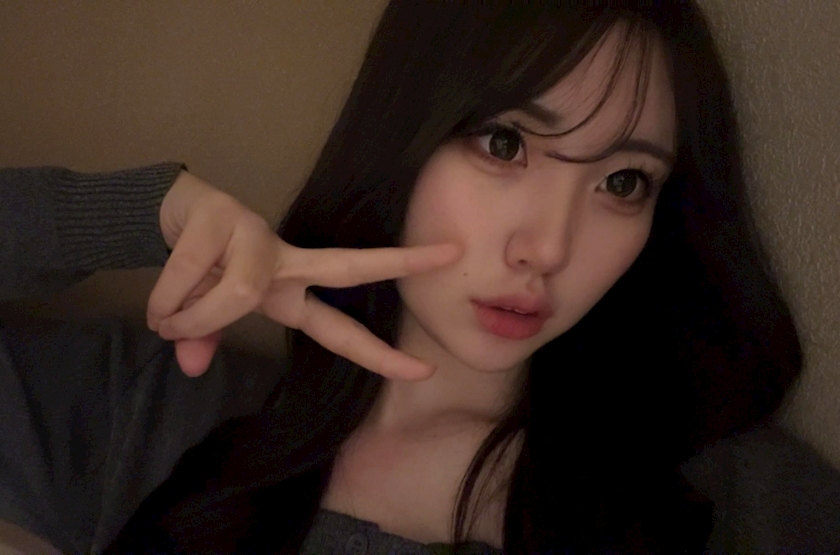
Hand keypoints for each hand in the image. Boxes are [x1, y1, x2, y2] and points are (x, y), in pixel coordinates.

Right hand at [147, 171, 460, 378]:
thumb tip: (191, 365)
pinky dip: (168, 299)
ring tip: (165, 320)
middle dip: (401, 263)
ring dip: (194, 312)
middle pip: (351, 267)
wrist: (162, 214)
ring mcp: (260, 235)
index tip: (425, 369)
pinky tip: (156, 303)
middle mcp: (287, 262)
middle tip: (454, 253)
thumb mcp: (202, 315)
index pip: (342, 327)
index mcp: (290, 294)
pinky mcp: (223, 215)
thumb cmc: (198, 266)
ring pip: (240, 291)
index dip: (379, 354)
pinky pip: (192, 274)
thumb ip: (204, 336)